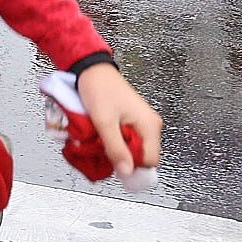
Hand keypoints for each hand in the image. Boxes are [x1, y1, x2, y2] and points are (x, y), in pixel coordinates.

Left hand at [76, 63, 162, 179]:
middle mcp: (151, 124)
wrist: (91, 68)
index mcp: (150, 126)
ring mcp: (142, 122)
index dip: (133, 167)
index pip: (150, 161)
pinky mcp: (132, 119)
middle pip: (142, 155)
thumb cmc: (99, 89)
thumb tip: (126, 172)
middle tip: (104, 150)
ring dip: (117, 148)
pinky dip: (116, 140)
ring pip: (133, 147)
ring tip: (101, 140)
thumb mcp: (104, 122)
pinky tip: (103, 134)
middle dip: (124, 157)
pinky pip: (128, 138)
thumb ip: (115, 148)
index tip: (115, 166)